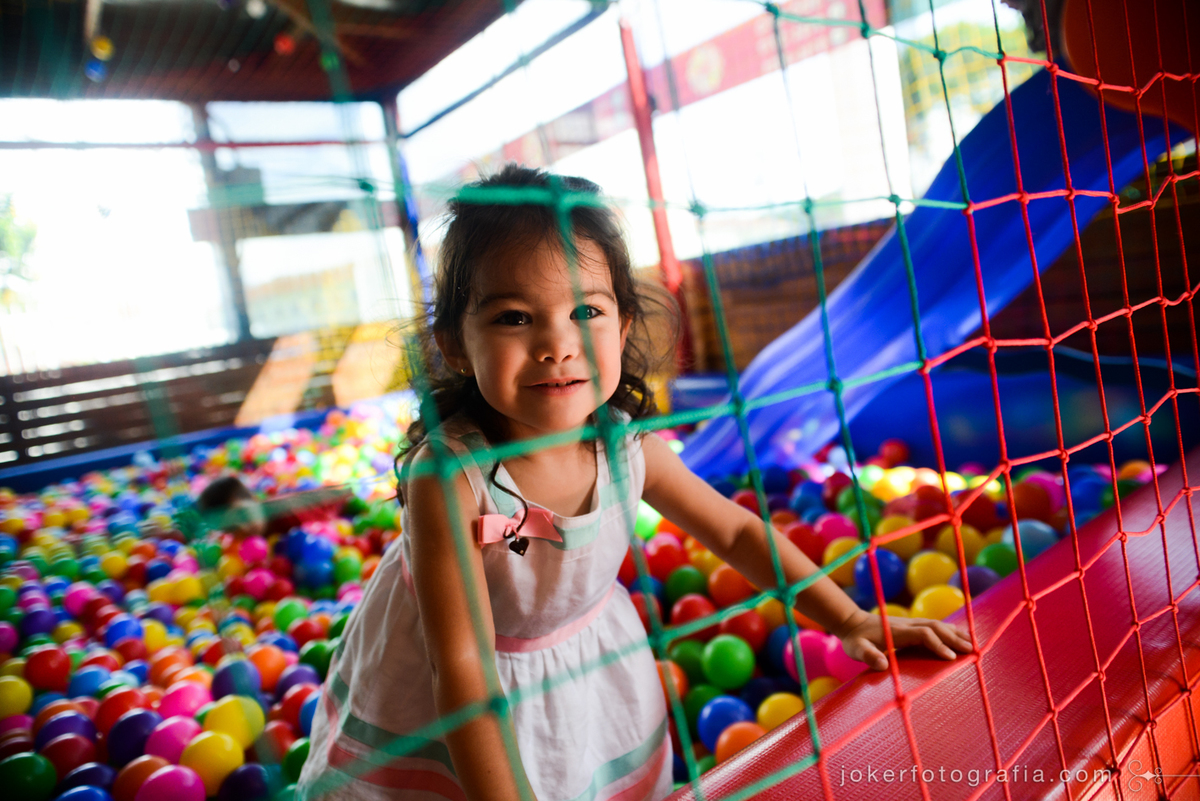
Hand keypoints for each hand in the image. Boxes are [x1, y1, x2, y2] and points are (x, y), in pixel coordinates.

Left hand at [833, 609, 972, 670]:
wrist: (853, 623)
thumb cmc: (855, 639)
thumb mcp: (856, 649)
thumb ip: (867, 656)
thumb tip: (882, 664)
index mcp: (897, 631)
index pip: (923, 634)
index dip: (937, 644)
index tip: (950, 658)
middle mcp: (908, 624)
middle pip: (936, 627)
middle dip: (954, 639)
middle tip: (973, 652)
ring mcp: (912, 623)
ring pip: (938, 625)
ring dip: (956, 634)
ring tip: (975, 646)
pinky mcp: (913, 625)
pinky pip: (936, 627)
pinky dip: (951, 631)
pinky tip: (962, 638)